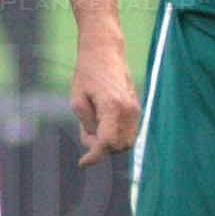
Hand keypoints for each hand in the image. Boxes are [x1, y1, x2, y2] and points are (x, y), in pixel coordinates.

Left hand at [69, 37, 139, 166]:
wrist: (105, 52)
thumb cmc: (87, 74)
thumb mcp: (77, 100)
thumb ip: (87, 126)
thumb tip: (97, 144)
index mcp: (112, 107)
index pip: (106, 143)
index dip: (93, 156)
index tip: (82, 163)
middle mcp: (129, 110)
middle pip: (116, 147)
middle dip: (100, 146)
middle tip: (85, 128)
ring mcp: (136, 110)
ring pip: (124, 142)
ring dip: (109, 140)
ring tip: (94, 121)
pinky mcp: (137, 108)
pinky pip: (128, 132)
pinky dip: (115, 133)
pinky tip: (103, 118)